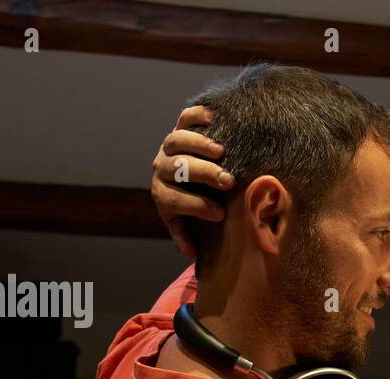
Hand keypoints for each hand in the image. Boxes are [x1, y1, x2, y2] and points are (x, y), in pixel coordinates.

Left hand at [150, 106, 234, 257]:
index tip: (220, 214)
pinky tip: (213, 118)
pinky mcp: (179, 128)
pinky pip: (183, 118)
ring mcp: (169, 146)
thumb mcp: (183, 223)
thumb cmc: (188, 205)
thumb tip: (189, 252)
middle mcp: (162, 168)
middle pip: (178, 168)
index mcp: (161, 193)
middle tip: (228, 181)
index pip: (174, 200)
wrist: (179, 177)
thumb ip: (184, 235)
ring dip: (199, 145)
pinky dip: (196, 115)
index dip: (196, 207)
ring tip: (222, 151)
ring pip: (177, 140)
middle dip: (203, 174)